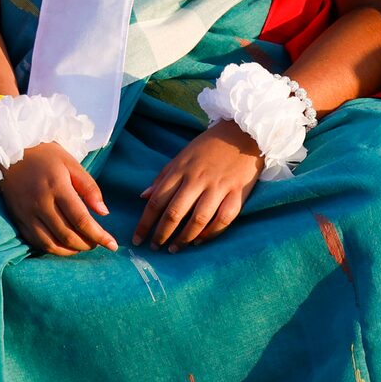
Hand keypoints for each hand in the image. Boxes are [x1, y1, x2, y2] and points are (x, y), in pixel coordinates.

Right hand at [0, 141, 116, 255]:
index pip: (81, 219)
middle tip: (98, 243)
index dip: (98, 235)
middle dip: (86, 244)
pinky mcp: (18, 220)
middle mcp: (41, 204)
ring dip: (70, 250)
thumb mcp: (72, 164)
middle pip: (67, 235)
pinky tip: (64, 246)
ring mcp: (27, 214)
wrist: (10, 153)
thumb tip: (104, 213)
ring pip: (50, 243)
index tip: (112, 245)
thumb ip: (89, 188)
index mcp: (57, 187)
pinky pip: (36, 242)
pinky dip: (52, 248)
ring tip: (83, 246)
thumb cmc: (46, 156)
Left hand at [135, 124, 264, 249]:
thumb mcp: (182, 156)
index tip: (136, 239)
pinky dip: (211, 233)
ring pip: (198, 219)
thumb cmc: (210, 146)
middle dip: (162, 234)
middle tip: (155, 248)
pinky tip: (200, 240)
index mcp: (181, 170)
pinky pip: (223, 219)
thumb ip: (163, 177)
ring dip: (184, 238)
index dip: (145, 223)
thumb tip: (143, 196)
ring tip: (174, 249)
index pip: (157, 201)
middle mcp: (198, 180)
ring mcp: (219, 187)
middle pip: (175, 213)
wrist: (244, 132)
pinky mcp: (238, 192)